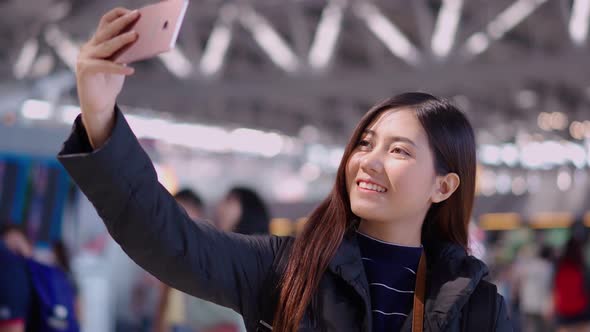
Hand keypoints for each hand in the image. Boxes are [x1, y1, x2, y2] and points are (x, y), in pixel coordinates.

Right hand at [75, 7, 138, 147]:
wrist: (98, 105)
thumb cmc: (110, 83)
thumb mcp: (119, 63)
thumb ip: (125, 52)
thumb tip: (142, 39)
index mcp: (97, 42)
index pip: (106, 22)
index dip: (118, 15)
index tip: (134, 12)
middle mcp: (89, 47)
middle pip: (106, 30)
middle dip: (122, 22)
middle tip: (137, 15)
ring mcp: (85, 58)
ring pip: (106, 46)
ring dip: (121, 40)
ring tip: (136, 36)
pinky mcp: (85, 70)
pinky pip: (104, 66)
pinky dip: (118, 68)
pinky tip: (130, 70)